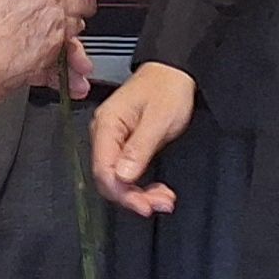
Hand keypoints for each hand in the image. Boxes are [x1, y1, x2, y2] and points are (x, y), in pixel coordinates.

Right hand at [0, 0, 93, 97]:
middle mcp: (51, 0)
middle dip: (83, 0)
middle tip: (82, 2)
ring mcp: (55, 30)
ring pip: (79, 28)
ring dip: (77, 32)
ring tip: (71, 35)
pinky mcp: (51, 59)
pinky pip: (67, 64)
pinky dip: (72, 74)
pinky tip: (76, 80)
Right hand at [91, 64, 197, 214]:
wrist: (174, 72)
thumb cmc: (167, 88)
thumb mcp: (159, 119)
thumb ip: (139, 148)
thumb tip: (123, 176)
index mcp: (107, 124)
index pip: (103, 170)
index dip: (123, 193)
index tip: (145, 206)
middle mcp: (104, 133)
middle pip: (109, 178)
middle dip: (134, 197)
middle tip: (161, 203)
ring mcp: (112, 139)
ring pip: (118, 179)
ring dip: (140, 194)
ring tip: (164, 199)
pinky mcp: (123, 144)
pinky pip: (126, 172)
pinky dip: (142, 185)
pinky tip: (156, 190)